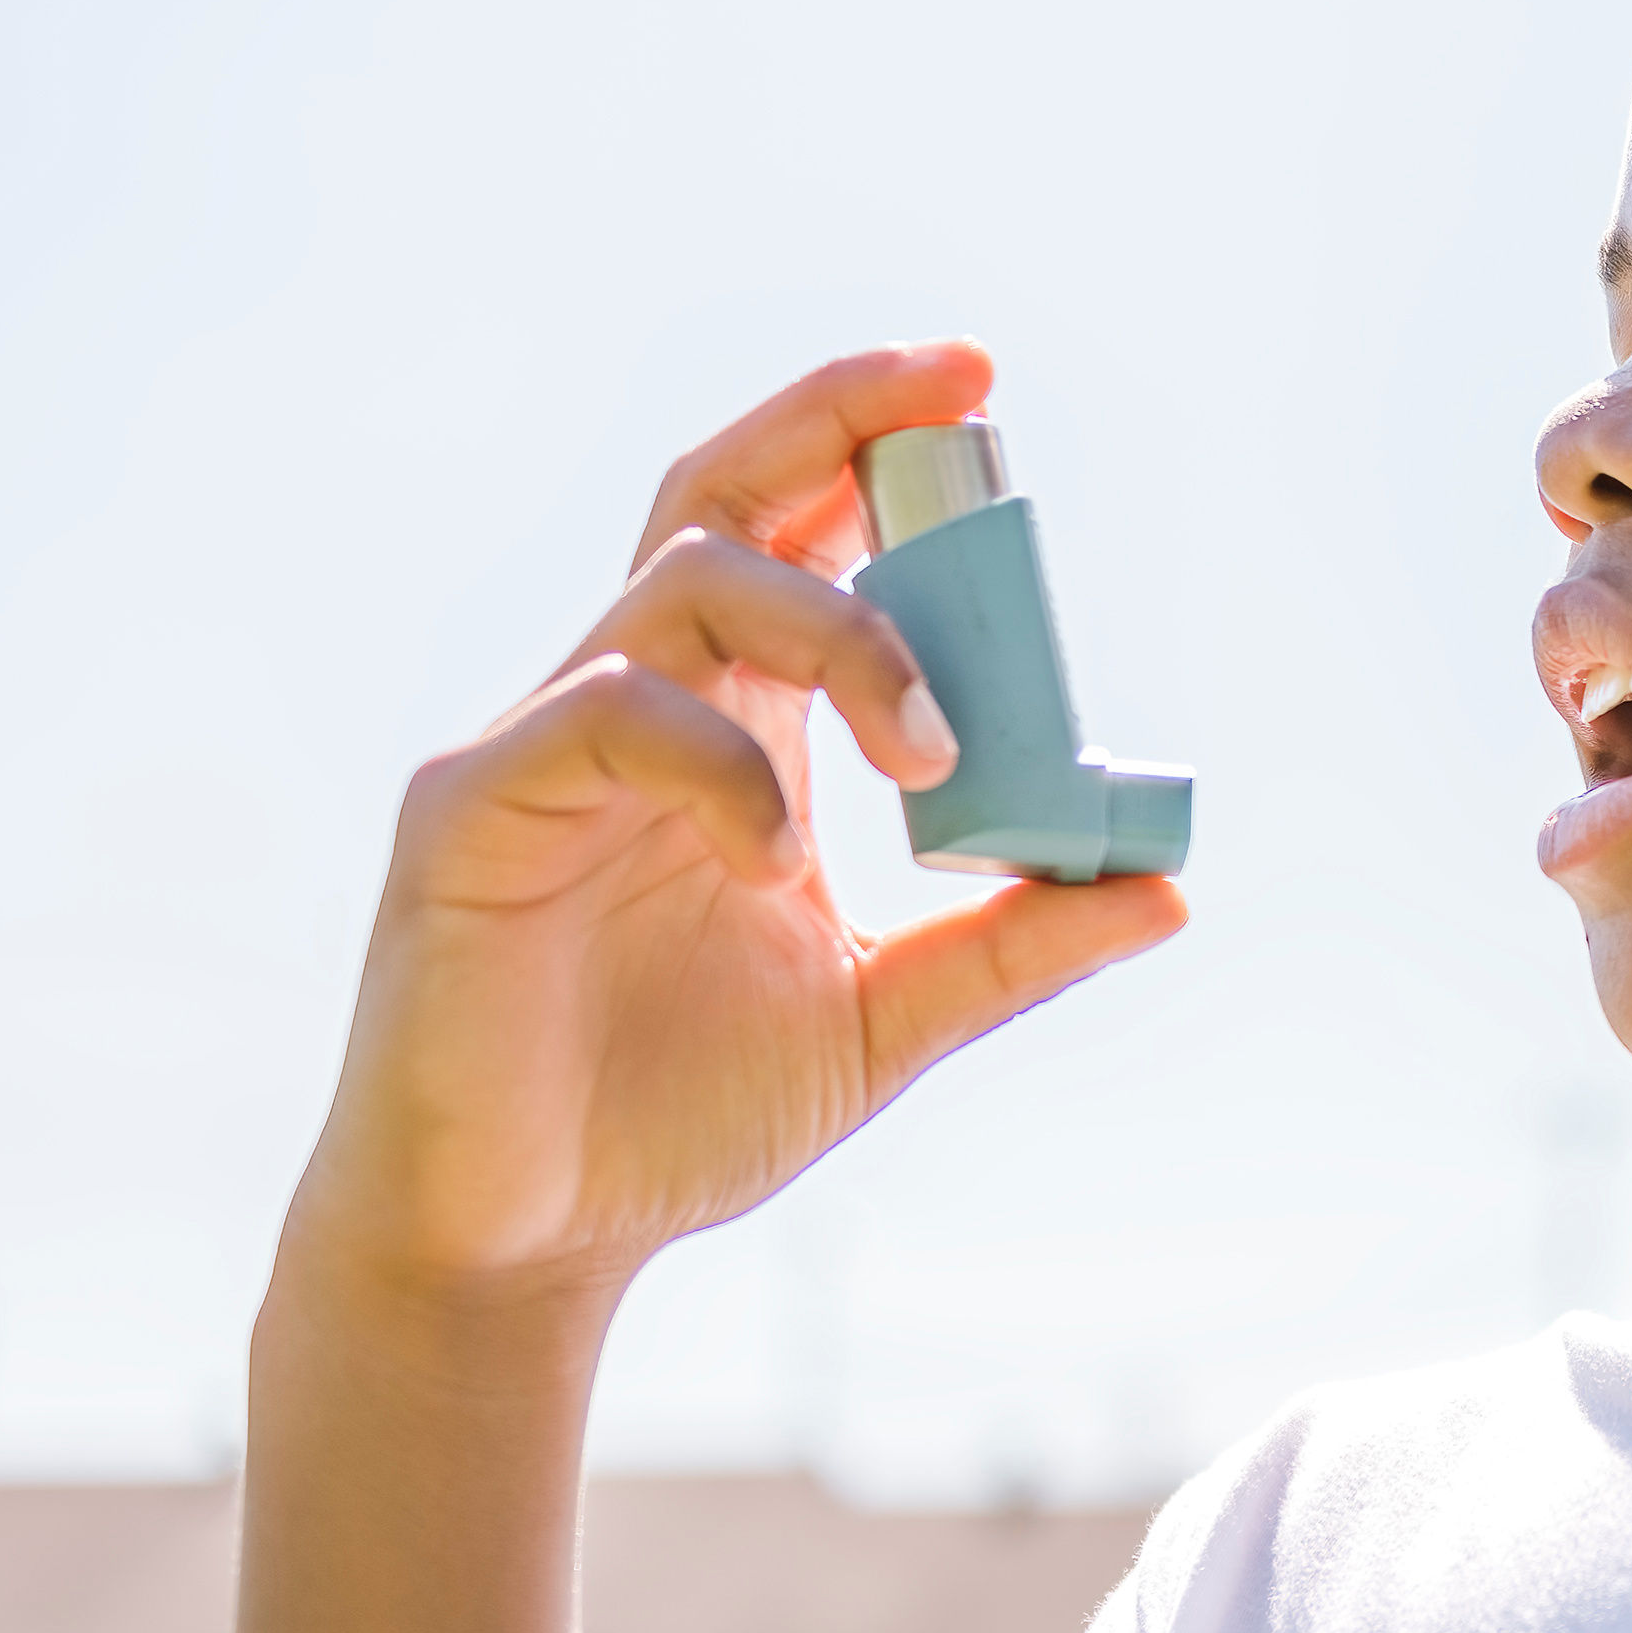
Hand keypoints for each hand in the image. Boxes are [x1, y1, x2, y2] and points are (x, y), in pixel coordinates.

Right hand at [282, 341, 1186, 1315]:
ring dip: (835, 634)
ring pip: (683, 586)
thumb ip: (1005, 946)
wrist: (525, 1241)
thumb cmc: (676, 1113)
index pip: (792, 532)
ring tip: (930, 750)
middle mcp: (631, 700)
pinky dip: (718, 767)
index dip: (869, 442)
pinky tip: (780, 863)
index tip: (982, 391)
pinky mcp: (466, 816)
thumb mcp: (879, 1024)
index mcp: (729, 725)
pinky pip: (601, 719)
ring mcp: (540, 746)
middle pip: (720, 495)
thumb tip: (1165, 885)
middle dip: (835, 422)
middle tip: (964, 402)